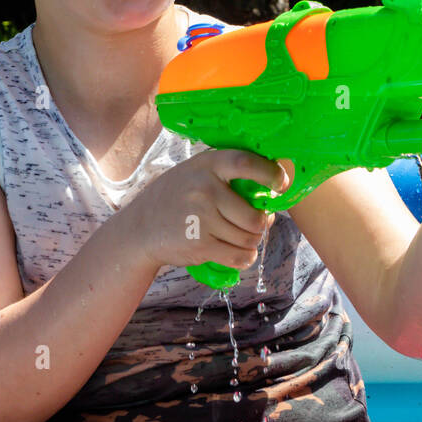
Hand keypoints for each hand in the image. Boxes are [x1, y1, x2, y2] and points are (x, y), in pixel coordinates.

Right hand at [127, 148, 284, 274]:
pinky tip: (237, 252)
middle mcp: (205, 189)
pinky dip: (244, 257)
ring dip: (251, 242)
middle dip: (262, 224)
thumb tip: (269, 198)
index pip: (246, 163)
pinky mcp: (200, 245)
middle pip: (255, 215)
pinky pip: (239, 256)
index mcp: (208, 165)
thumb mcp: (195, 173)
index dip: (270, 173)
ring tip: (239, 237)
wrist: (140, 228)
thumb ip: (226, 176)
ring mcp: (202, 218)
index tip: (281, 183)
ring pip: (250, 238)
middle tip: (256, 223)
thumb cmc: (175, 198)